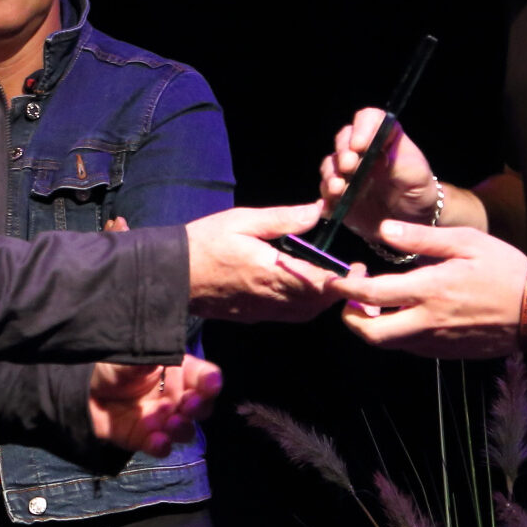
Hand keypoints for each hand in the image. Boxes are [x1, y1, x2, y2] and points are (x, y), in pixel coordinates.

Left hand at [88, 351, 222, 454]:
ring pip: (184, 428)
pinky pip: (159, 446)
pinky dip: (161, 445)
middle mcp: (172, 395)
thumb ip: (155, 355)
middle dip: (200, 407)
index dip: (209, 381)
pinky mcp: (143, 438)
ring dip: (183, 428)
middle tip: (189, 406)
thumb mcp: (131, 353)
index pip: (202, 376)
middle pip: (200, 405)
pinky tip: (158, 440)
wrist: (75, 390)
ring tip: (171, 423)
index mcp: (175, 370)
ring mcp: (159, 419)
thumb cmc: (105, 365)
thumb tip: (175, 352)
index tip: (210, 385)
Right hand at [185, 204, 349, 321]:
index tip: (357, 267)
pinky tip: (303, 287)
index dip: (343, 280)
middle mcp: (269, 299)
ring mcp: (260, 312)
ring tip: (332, 277)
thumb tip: (318, 210)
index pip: (319, 284)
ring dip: (322, 300)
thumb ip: (284, 218)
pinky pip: (287, 315)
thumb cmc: (204, 242)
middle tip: (351, 271)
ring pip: (304, 313)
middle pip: (316, 304)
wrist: (169, 276)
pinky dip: (304, 305)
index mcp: (270, 274)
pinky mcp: (251, 316)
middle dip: (337, 291)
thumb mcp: (243, 220)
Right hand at [319, 108, 439, 240]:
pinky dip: (324, 201)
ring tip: (338, 189)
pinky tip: (327, 208)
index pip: (369, 120)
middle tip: (349, 166)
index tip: (360, 145)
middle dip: (343, 151)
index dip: (362, 128)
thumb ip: (399, 162)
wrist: (414, 220)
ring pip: (330, 166)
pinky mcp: (339, 198)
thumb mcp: (417, 175)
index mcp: (383, 139)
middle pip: (343, 139)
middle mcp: (361, 152)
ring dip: (331, 175)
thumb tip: (377, 156)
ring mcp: (348, 174)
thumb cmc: (418, 190)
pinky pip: (325, 196)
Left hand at [329, 219, 526, 358]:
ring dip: (374, 326)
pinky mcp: (445, 353)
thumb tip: (383, 230)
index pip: (372, 295)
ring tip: (379, 301)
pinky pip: (410, 346)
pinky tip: (408, 311)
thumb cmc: (503, 269)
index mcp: (429, 290)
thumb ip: (422, 239)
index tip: (335, 278)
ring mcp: (435, 342)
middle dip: (350, 318)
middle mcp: (426, 322)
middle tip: (352, 298)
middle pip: (371, 334)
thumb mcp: (466, 241)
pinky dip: (398, 332)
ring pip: (389, 343)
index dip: (345, 288)